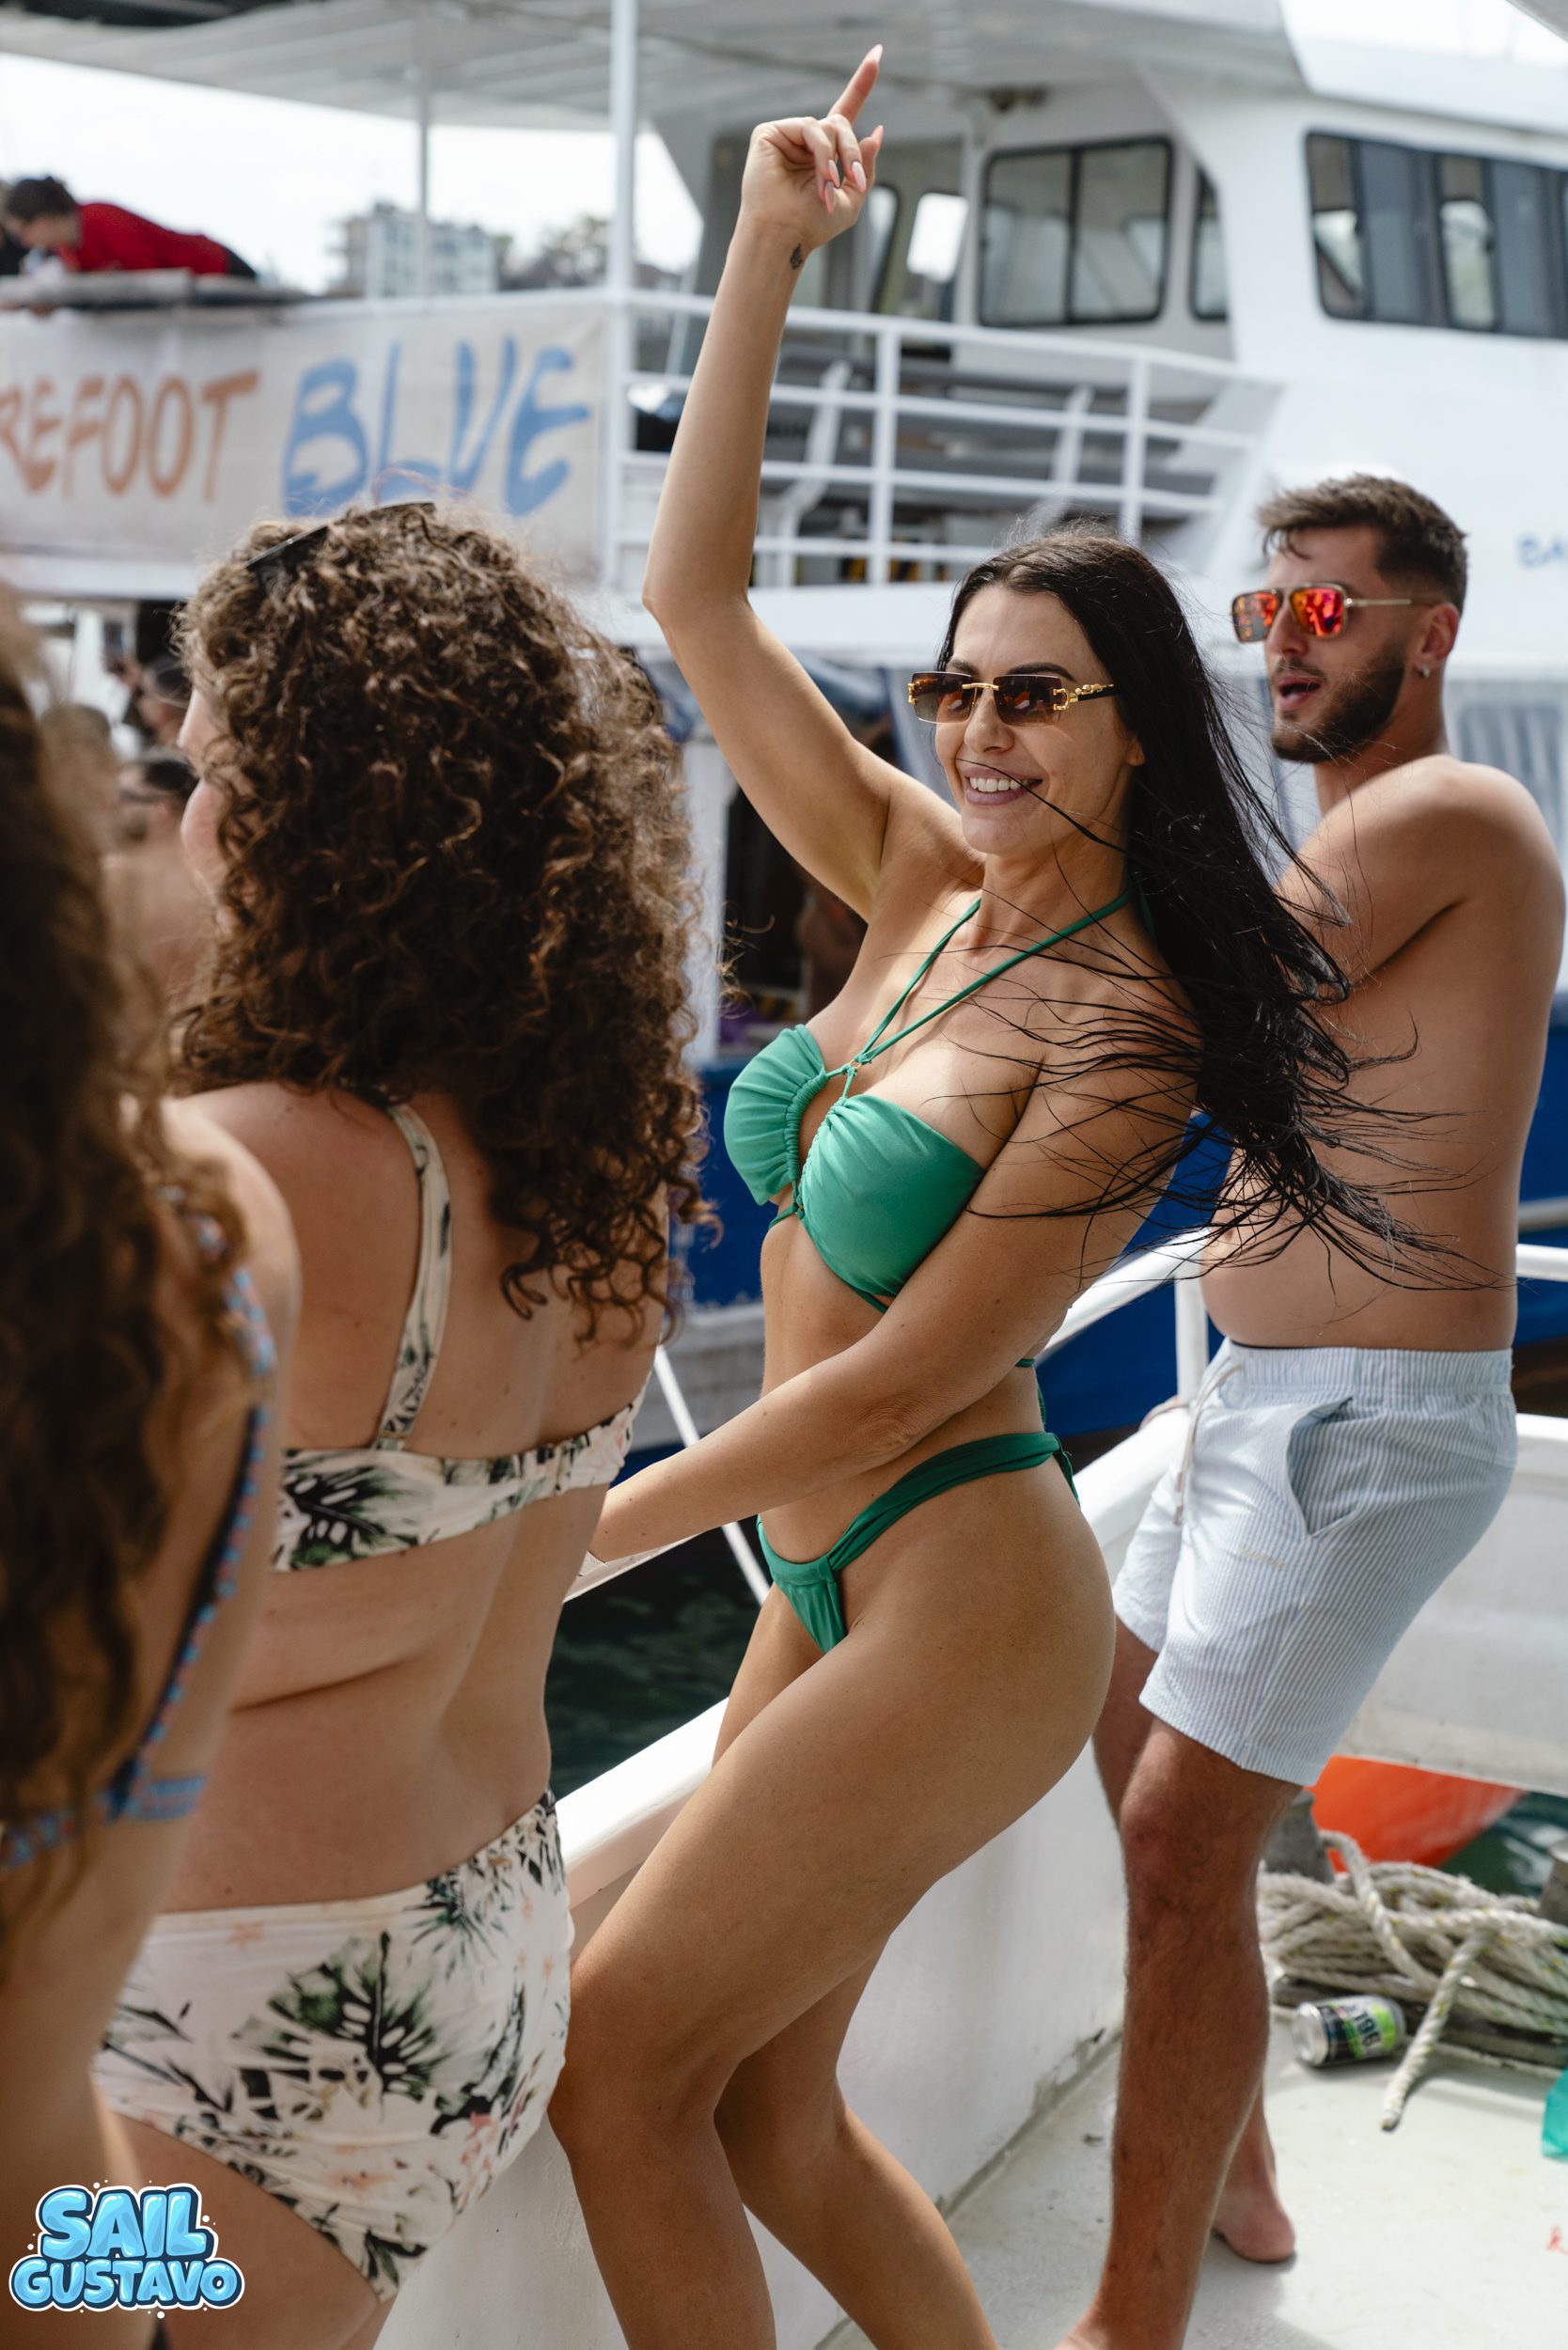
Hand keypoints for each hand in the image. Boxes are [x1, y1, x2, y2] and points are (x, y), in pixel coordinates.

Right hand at [739, 46, 886, 262]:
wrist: (784, 236)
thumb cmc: (812, 225)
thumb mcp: (852, 199)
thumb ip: (865, 167)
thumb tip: (875, 131)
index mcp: (824, 152)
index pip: (846, 109)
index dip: (862, 83)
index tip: (878, 53)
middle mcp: (806, 139)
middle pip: (842, 123)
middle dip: (852, 152)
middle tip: (854, 182)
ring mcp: (787, 134)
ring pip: (828, 126)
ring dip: (837, 159)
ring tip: (829, 189)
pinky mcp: (770, 133)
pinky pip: (810, 129)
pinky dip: (822, 154)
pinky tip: (820, 178)